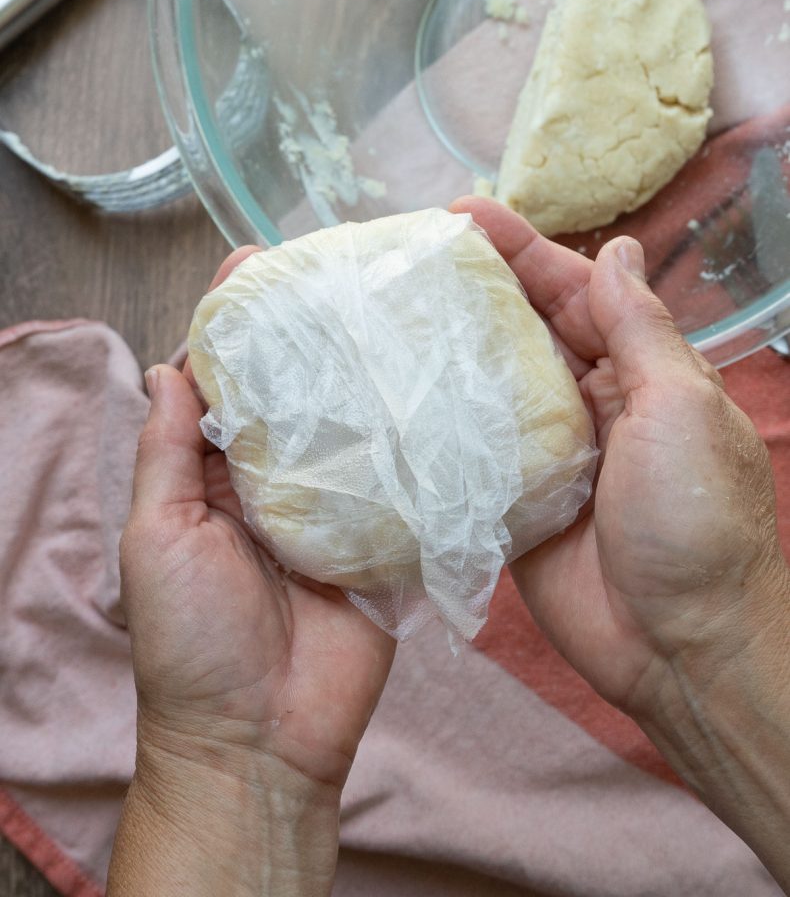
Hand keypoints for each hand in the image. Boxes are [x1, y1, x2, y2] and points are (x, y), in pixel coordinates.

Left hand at [109, 247, 394, 896]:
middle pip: (294, 394)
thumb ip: (165, 453)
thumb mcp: (157, 536)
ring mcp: (331, 510)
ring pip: (349, 429)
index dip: (236, 324)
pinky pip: (396, 484)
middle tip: (343, 274)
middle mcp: (272, 482)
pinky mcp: (380, 542)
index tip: (258, 262)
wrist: (261, 741)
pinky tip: (434, 394)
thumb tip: (169, 365)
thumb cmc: (192, 642)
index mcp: (211, 475)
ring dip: (364, 381)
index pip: (224, 382)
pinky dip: (410, 445)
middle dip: (311, 336)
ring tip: (393, 316)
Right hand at [450, 197, 789, 889]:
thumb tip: (617, 251)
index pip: (575, 291)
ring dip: (450, 349)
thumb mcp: (679, 408)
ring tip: (387, 311)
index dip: (523, 250)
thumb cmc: (695, 519)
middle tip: (407, 257)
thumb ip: (640, 331)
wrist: (680, 646)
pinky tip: (394, 395)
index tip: (465, 214)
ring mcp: (549, 453)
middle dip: (477, 289)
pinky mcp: (514, 501)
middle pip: (526, 330)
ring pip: (493, 384)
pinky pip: (475, 451)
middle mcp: (590, 404)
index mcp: (638, 373)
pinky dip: (442, 424)